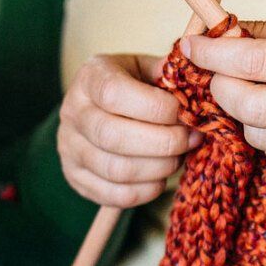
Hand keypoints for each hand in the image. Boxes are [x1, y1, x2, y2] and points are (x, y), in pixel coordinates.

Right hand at [58, 54, 203, 207]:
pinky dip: (145, 192)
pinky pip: (113, 195)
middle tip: (190, 140)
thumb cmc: (131, 87)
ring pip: (115, 170)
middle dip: (163, 143)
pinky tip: (160, 178)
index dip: (155, 107)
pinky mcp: (75, 177)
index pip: (114, 94)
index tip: (183, 112)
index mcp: (90, 78)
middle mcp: (72, 112)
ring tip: (177, 159)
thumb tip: (196, 88)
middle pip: (113, 136)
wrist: (97, 109)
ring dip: (157, 168)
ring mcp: (69, 148)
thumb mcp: (145, 69)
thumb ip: (167, 75)